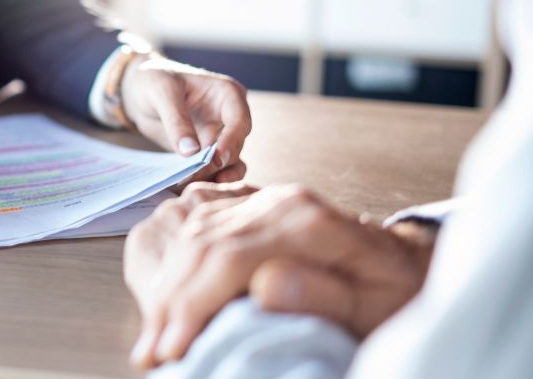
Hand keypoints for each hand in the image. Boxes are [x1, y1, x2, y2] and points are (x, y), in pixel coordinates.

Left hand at [121, 56, 250, 182]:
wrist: (138, 89)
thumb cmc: (153, 79)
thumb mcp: (161, 92)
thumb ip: (176, 120)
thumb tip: (190, 152)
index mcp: (227, 94)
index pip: (240, 121)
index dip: (231, 141)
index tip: (216, 159)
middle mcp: (229, 117)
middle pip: (234, 147)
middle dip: (215, 165)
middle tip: (192, 177)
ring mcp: (219, 136)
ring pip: (229, 164)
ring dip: (214, 177)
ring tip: (193, 188)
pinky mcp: (205, 152)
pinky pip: (212, 171)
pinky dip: (201, 179)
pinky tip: (185, 188)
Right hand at [126, 183, 434, 369]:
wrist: (404, 261)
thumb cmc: (397, 292)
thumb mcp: (377, 305)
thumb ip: (326, 294)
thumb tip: (266, 286)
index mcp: (307, 220)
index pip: (229, 257)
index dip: (194, 305)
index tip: (174, 348)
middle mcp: (277, 202)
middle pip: (202, 244)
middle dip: (171, 303)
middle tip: (152, 353)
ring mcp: (260, 202)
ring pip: (192, 235)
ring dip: (167, 289)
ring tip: (153, 337)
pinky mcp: (249, 209)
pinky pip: (198, 229)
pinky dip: (176, 269)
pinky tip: (167, 301)